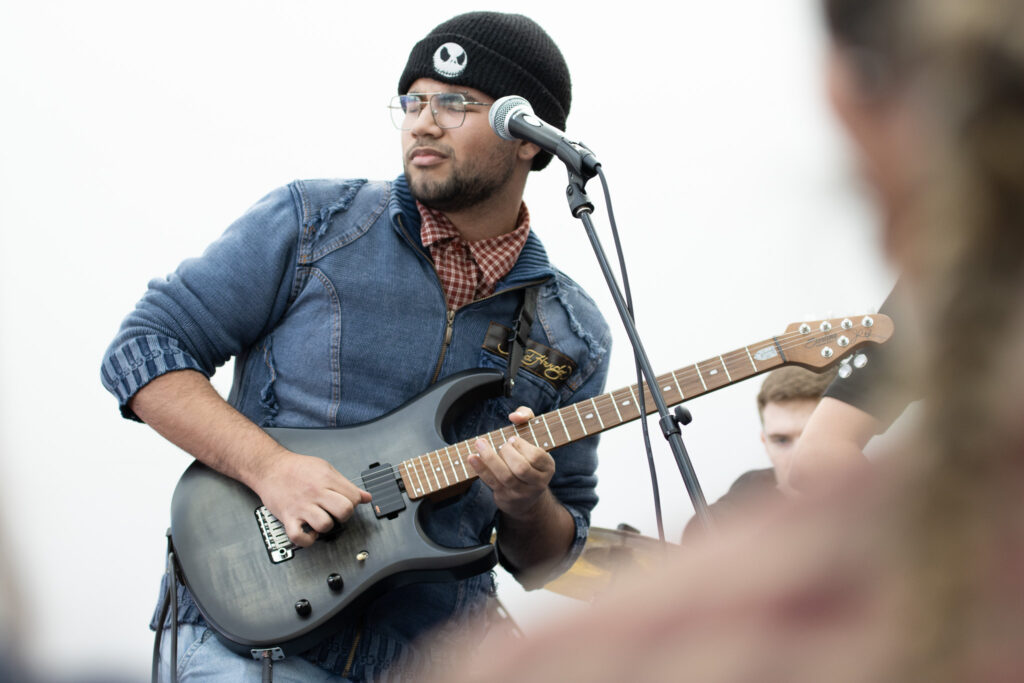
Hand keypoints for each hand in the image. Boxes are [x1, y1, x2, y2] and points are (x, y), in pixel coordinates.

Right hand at [252, 451, 370, 546]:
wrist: (270, 467)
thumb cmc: (297, 468)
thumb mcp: (326, 469)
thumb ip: (346, 484)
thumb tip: (366, 497)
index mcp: (327, 480)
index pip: (354, 497)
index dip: (354, 502)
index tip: (347, 502)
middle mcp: (315, 493)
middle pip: (344, 511)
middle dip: (345, 515)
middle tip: (338, 513)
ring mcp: (302, 506)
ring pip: (325, 525)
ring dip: (326, 526)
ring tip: (322, 520)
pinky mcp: (288, 517)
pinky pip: (299, 537)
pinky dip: (306, 539)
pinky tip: (309, 532)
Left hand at [468, 406, 554, 518]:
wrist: (526, 496)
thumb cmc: (527, 455)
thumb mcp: (533, 434)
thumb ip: (526, 416)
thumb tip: (514, 416)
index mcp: (547, 467)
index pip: (536, 456)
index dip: (522, 446)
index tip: (512, 439)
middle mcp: (537, 482)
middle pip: (521, 468)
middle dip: (507, 452)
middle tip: (502, 445)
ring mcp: (521, 492)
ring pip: (505, 477)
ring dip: (490, 458)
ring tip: (480, 444)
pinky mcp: (505, 497)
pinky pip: (492, 482)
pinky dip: (480, 468)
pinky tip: (472, 457)